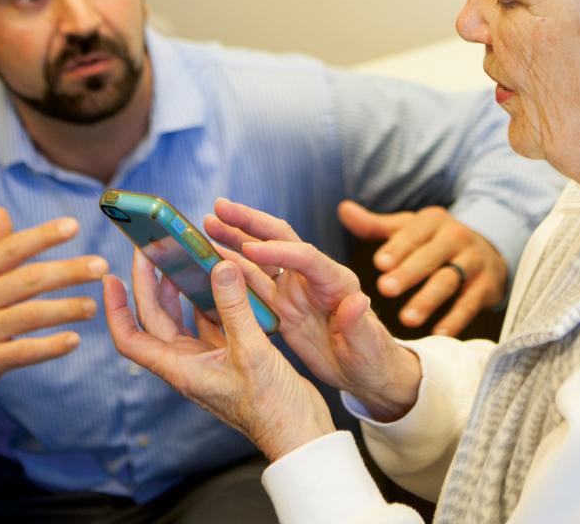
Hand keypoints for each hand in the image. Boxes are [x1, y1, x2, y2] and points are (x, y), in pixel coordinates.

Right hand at [0, 207, 107, 416]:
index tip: (74, 225)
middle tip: (101, 266)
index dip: (43, 236)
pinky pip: (23, 352)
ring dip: (66, 309)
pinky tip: (75, 340)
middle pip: (28, 279)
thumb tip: (0, 211)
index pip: (11, 249)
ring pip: (30, 315)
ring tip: (93, 306)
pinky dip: (51, 347)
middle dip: (68, 271)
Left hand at [104, 250, 335, 460]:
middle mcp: (189, 365)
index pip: (132, 338)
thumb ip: (234, 307)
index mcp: (181, 369)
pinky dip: (209, 301)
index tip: (111, 279)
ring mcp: (209, 361)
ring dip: (177, 292)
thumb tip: (219, 266)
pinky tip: (218, 282)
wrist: (297, 430)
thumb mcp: (251, 350)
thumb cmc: (270, 405)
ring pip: (182, 321)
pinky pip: (210, 324)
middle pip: (155, 322)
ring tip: (179, 260)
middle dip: (149, 286)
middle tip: (151, 252)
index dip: (116, 309)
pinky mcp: (231, 357)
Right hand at [205, 198, 421, 421]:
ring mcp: (295, 290)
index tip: (251, 248)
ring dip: (234, 239)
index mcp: (336, 282)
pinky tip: (210, 261)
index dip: (280, 251)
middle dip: (251, 222)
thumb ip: (359, 323)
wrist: (366, 371)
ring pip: (260, 258)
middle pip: (281, 240)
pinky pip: (253, 283)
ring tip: (207, 224)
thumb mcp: (368, 344)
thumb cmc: (372, 356)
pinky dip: (232, 270)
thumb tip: (358, 301)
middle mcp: (313, 278)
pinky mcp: (282, 306)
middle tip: (220, 207)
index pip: (307, 257)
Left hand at [337, 201, 506, 335]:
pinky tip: (439, 334)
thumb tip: (343, 210)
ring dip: (429, 299)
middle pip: (431, 256)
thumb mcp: (409, 228)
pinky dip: (456, 319)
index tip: (379, 263)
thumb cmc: (435, 241)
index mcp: (434, 222)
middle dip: (409, 272)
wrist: (489, 249)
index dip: (398, 247)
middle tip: (385, 289)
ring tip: (407, 319)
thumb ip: (375, 225)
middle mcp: (456, 238)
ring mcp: (474, 262)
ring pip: (450, 280)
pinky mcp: (487, 286)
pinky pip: (471, 303)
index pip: (414, 232)